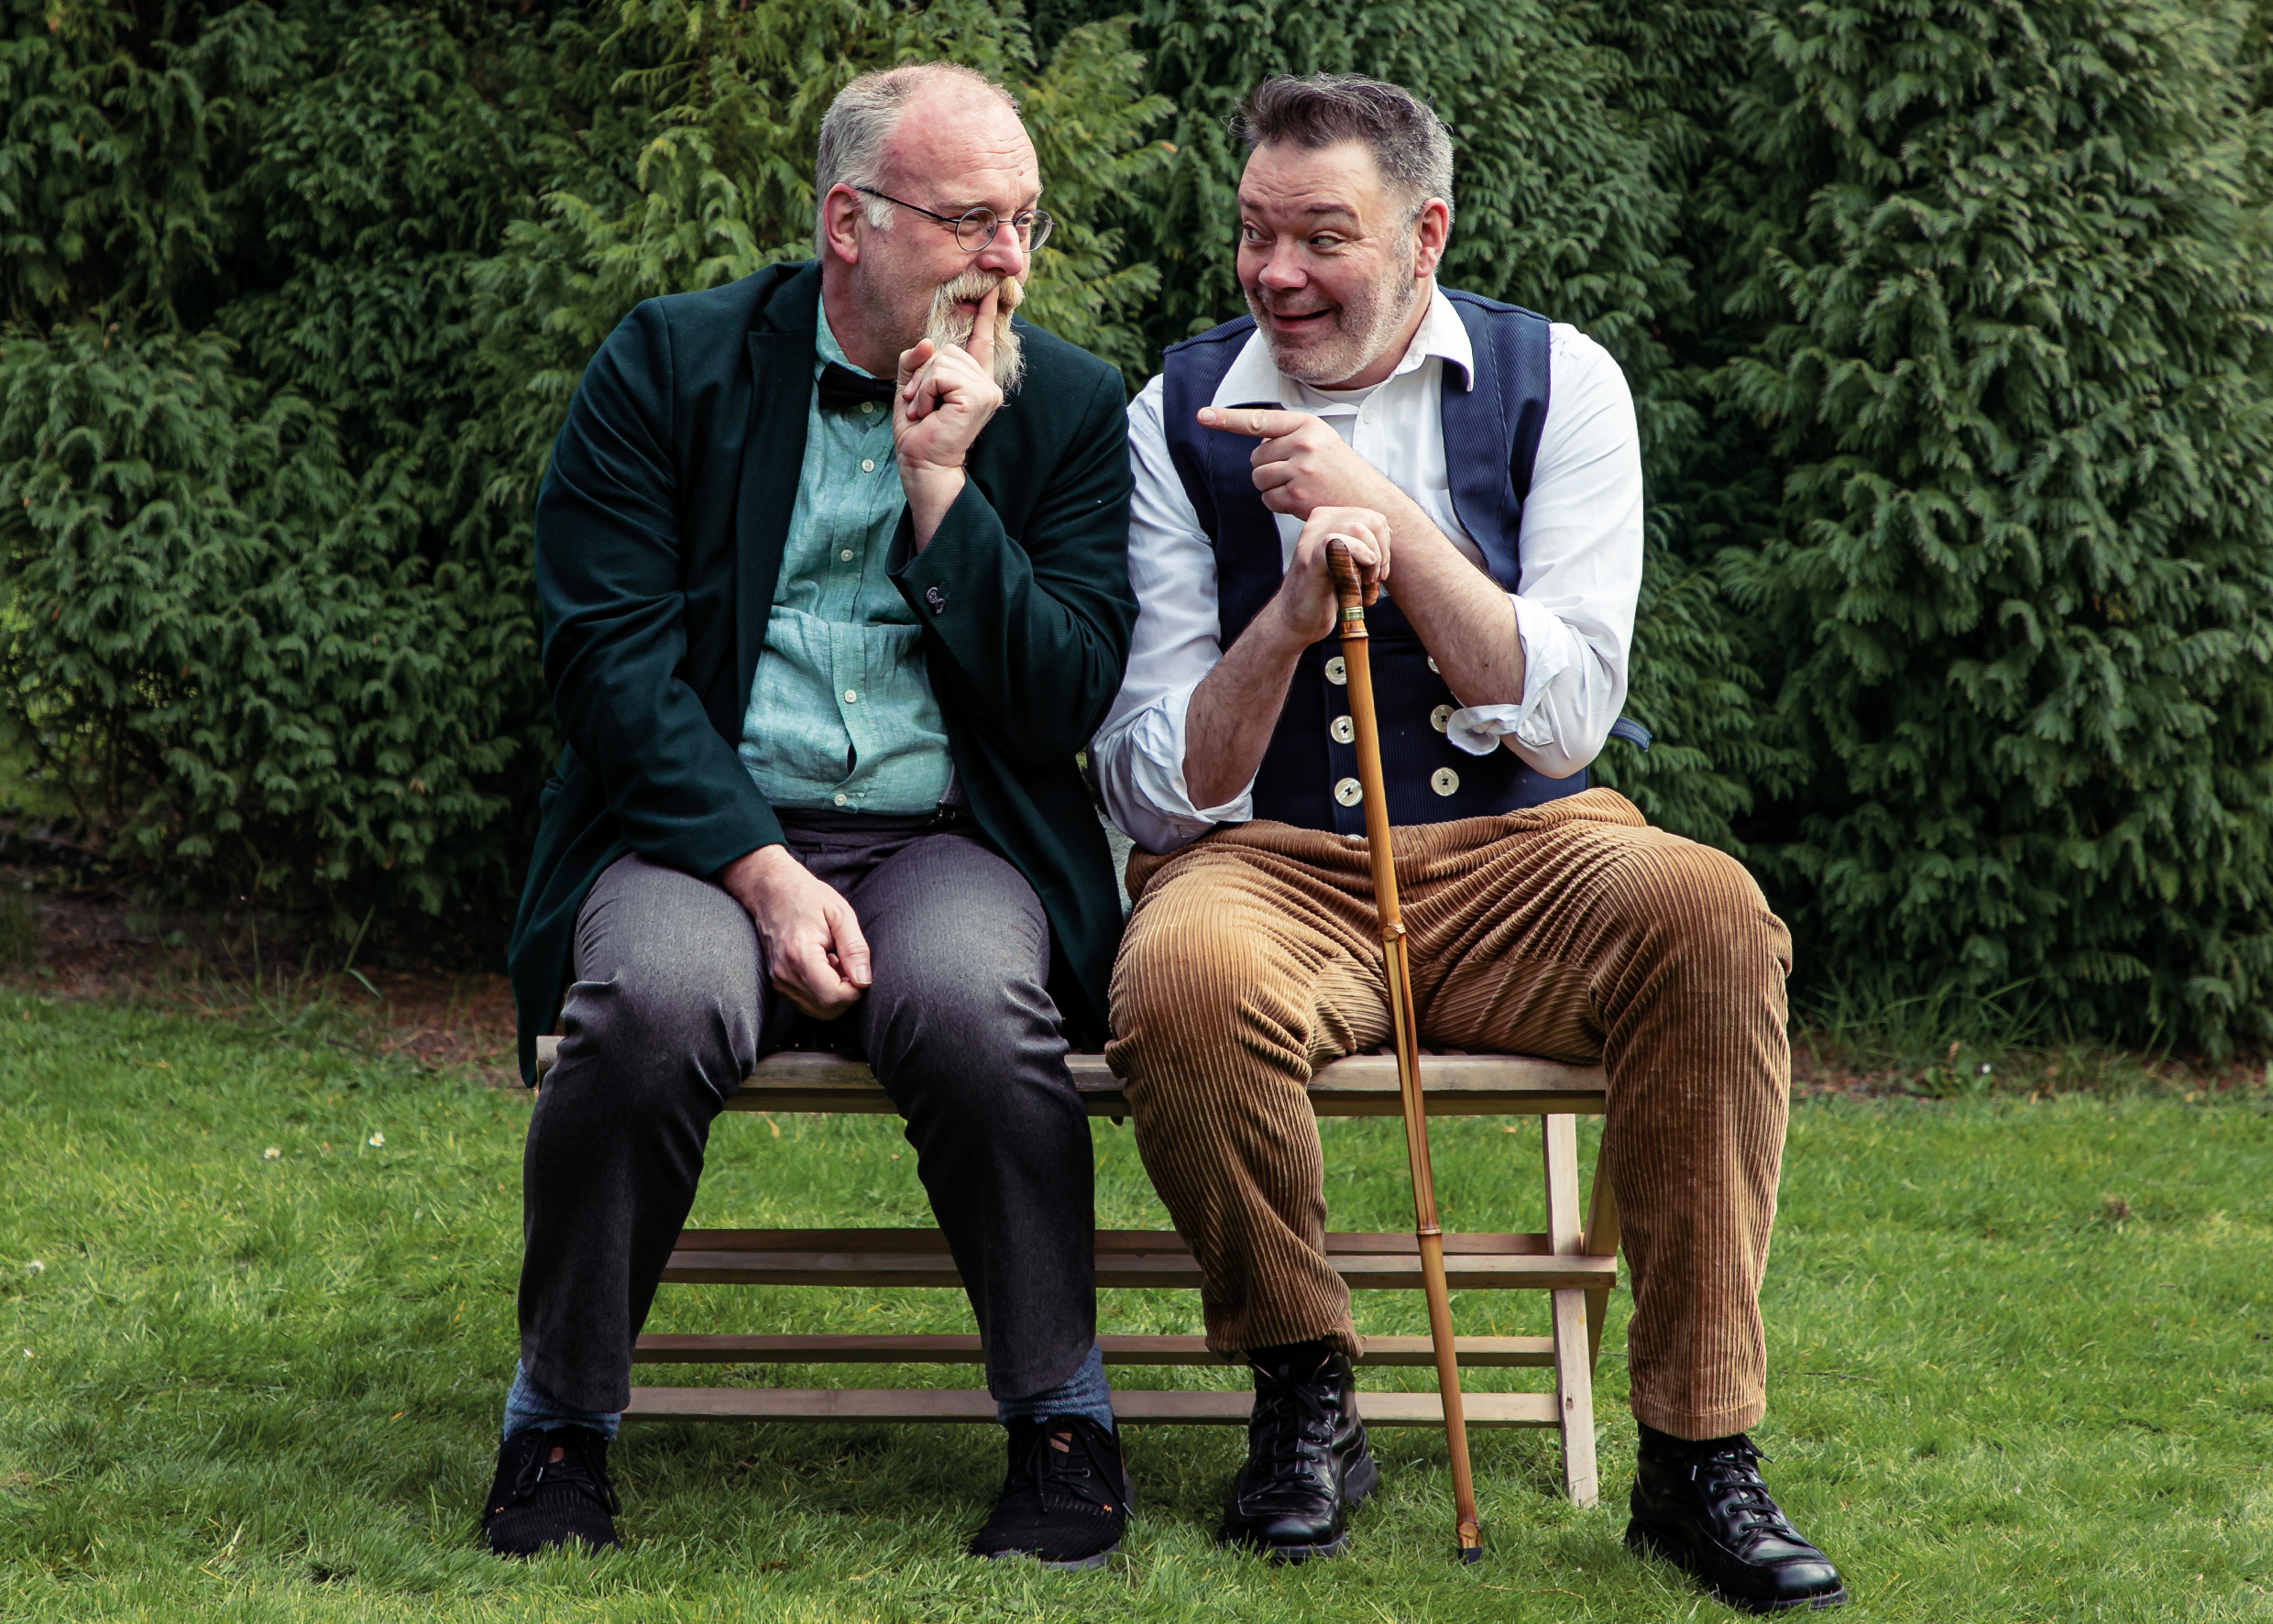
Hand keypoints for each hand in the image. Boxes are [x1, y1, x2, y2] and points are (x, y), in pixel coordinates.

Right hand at [717, 844, 870, 1019]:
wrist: (771, 890)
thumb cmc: (807, 897)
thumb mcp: (840, 914)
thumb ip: (855, 948)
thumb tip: (864, 981)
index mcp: (800, 954)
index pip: (832, 996)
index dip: (855, 991)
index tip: (860, 971)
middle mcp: (784, 973)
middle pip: (826, 1009)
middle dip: (847, 994)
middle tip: (849, 965)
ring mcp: (778, 980)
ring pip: (817, 1010)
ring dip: (835, 994)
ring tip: (835, 963)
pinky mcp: (778, 983)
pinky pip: (807, 1003)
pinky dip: (822, 992)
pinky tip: (824, 967)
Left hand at [895, 285, 1007, 545]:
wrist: (922, 465)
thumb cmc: (918, 433)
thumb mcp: (911, 388)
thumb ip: (916, 361)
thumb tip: (927, 341)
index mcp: (973, 381)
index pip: (982, 340)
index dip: (986, 314)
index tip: (993, 289)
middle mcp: (986, 383)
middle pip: (947, 350)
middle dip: (923, 374)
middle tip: (918, 405)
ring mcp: (986, 390)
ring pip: (943, 360)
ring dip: (922, 386)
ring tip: (923, 411)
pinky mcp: (978, 396)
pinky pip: (940, 374)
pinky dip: (925, 392)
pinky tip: (928, 413)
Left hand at [1199, 405, 1400, 522]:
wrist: (1370, 503)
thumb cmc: (1342, 473)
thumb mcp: (1322, 442)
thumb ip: (1290, 436)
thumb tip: (1256, 439)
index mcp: (1308, 425)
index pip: (1260, 420)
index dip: (1227, 419)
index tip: (1202, 415)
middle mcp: (1303, 444)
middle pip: (1256, 456)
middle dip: (1268, 468)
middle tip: (1297, 475)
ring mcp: (1300, 470)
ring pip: (1258, 479)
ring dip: (1271, 487)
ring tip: (1299, 488)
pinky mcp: (1297, 496)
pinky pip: (1268, 500)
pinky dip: (1278, 504)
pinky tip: (1300, 502)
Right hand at [1267, 506, 1389, 647]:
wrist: (1296, 619)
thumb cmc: (1324, 592)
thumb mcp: (1347, 561)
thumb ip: (1363, 543)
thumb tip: (1388, 531)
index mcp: (1328, 518)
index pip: (1372, 516)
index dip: (1384, 543)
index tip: (1379, 569)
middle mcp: (1318, 523)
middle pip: (1371, 520)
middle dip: (1383, 550)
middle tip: (1375, 577)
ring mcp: (1311, 540)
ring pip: (1359, 528)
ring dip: (1374, 558)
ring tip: (1367, 581)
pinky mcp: (1309, 560)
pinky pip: (1337, 541)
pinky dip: (1359, 555)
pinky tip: (1363, 576)